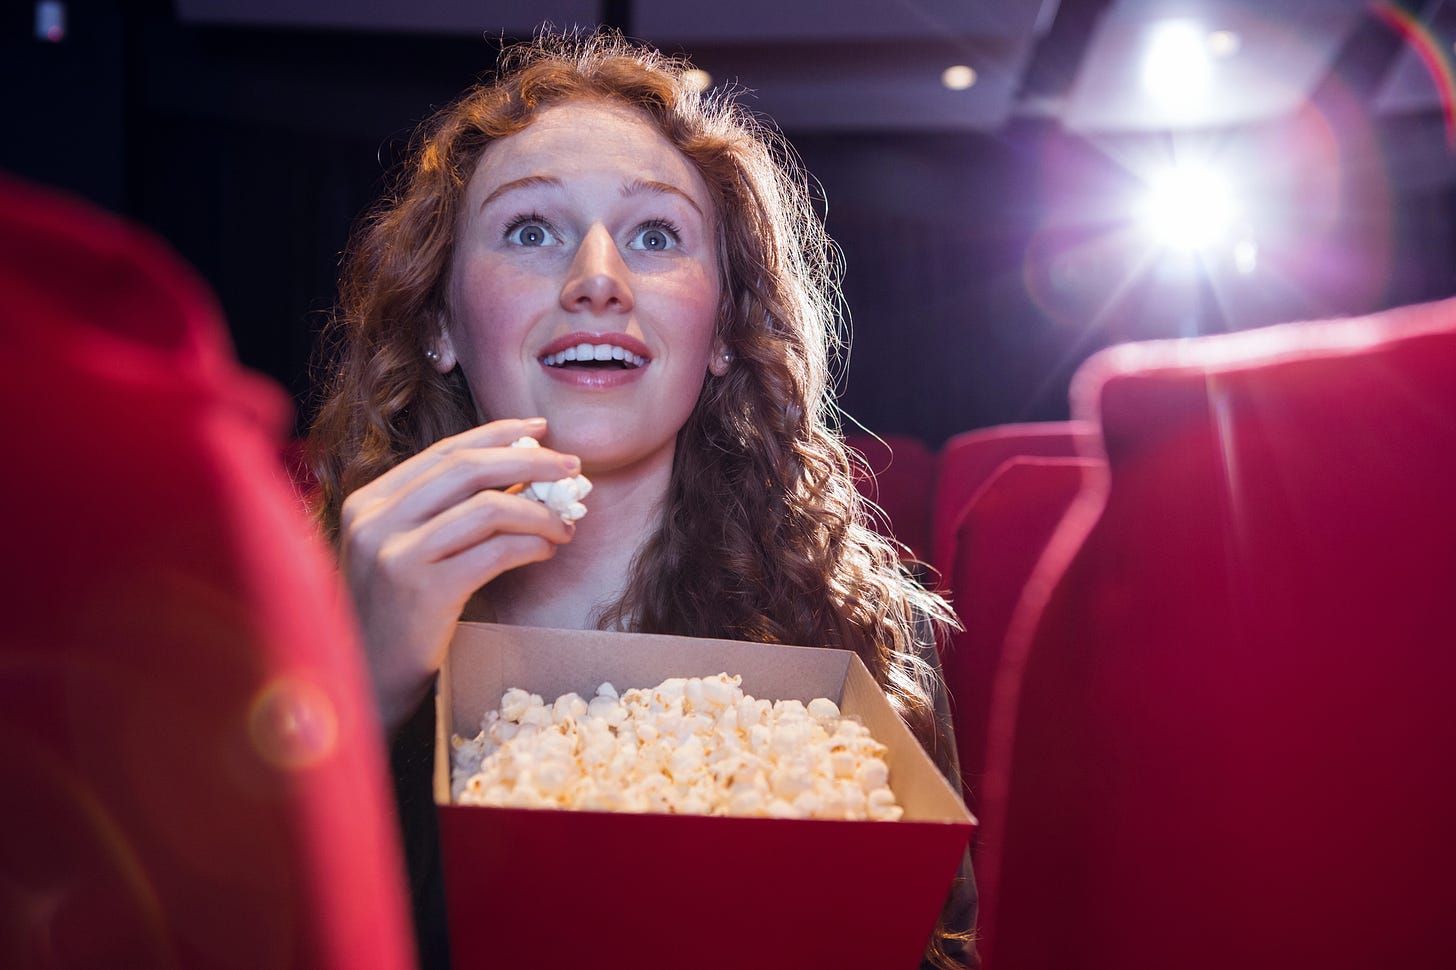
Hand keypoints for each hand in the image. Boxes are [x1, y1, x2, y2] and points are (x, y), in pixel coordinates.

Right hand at [338, 418, 579, 730]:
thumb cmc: (395, 616)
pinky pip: (495, 552)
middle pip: (468, 468)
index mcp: (368, 502)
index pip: (444, 451)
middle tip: (572, 468)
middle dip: (530, 461)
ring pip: (488, 508)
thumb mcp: (402, 550)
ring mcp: (396, 555)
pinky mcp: (423, 591)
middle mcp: (375, 520)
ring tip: (565, 524)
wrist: (365, 682)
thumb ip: (442, 511)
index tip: (540, 430)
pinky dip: (531, 545)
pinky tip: (547, 550)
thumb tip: (522, 473)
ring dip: (539, 512)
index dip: (497, 434)